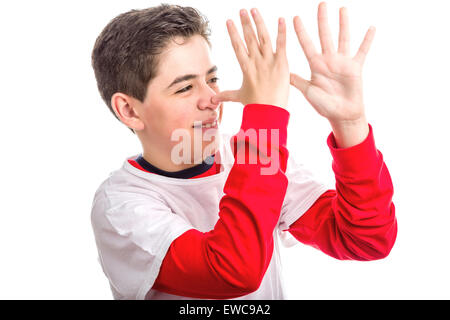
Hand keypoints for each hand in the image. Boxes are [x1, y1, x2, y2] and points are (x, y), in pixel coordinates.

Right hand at [211, 8, 289, 109]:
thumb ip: (226, 95)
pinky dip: (282, 32)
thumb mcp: (239, 97)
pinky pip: (282, 44)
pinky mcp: (281, 63)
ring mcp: (268, 61)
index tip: (229, 21)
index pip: (237, 46)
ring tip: (254, 10)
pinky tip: (282, 19)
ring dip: (259, 22)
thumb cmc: (254, 106)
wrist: (268, 112)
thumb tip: (213, 99)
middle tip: (242, 10)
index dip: (233, 33)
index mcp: (245, 67)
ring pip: (263, 37)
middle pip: (249, 38)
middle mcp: (255, 61)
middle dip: (245, 23)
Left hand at [290, 2, 374, 125]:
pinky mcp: (355, 68)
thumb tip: (283, 73)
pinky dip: (367, 41)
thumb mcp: (308, 92)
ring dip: (343, 24)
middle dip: (322, 20)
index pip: (307, 44)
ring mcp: (342, 62)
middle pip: (325, 36)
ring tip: (342, 9)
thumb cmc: (324, 106)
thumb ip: (297, 81)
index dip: (301, 32)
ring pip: (343, 38)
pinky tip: (371, 28)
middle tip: (321, 4)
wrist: (341, 115)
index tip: (295, 18)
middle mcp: (328, 60)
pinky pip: (362, 51)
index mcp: (315, 65)